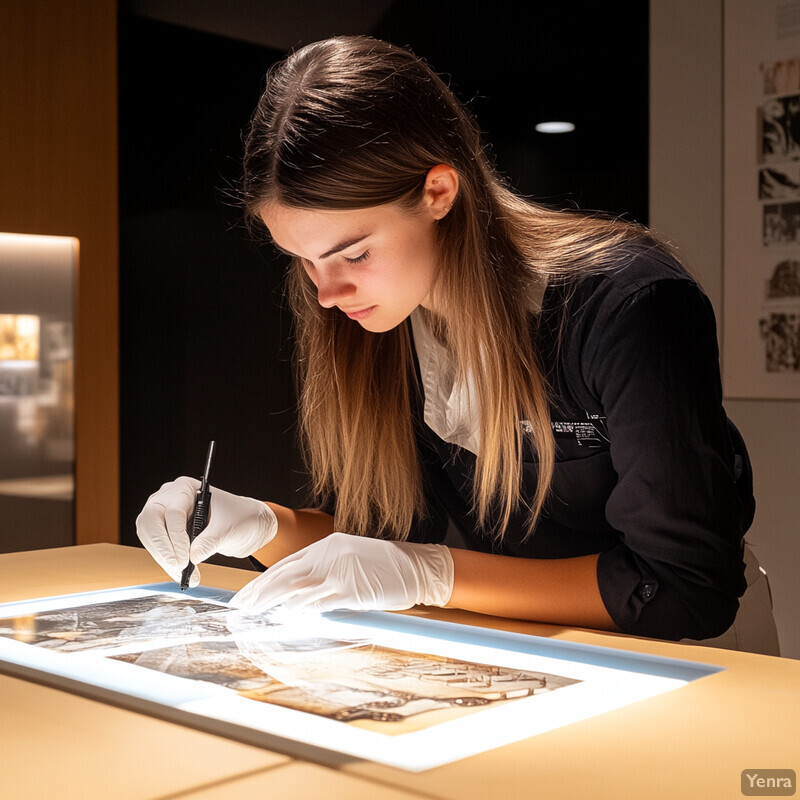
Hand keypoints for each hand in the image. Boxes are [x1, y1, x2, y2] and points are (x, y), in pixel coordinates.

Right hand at [136, 476, 277, 586]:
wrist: (246, 524)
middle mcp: (170, 498)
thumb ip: (210, 541)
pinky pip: (157, 546)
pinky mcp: (166, 531)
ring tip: (182, 575)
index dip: (177, 538)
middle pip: (151, 522)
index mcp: (186, 488)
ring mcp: (164, 513)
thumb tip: (192, 556)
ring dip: (163, 558)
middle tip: (177, 568)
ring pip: (150, 536)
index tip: (184, 560)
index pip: (173, 513)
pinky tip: (180, 572)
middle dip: (163, 548)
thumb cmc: (239, 516)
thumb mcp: (228, 528)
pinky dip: (166, 560)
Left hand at [230, 531, 453, 613]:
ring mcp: (339, 571)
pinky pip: (319, 602)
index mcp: (328, 546)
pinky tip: (284, 617)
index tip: (246, 594)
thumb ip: (326, 571)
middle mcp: (330, 555)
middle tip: (239, 606)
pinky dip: (300, 610)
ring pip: (297, 588)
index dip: (263, 581)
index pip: (287, 565)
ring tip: (252, 613)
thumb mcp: (351, 560)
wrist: (415, 566)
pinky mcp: (350, 589)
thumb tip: (301, 593)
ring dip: (272, 602)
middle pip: (285, 575)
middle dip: (259, 592)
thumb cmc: (384, 566)